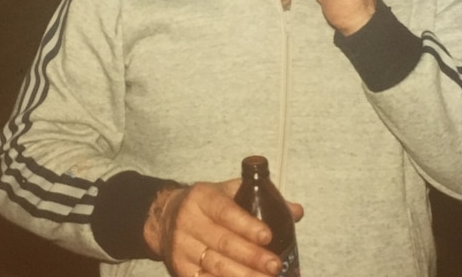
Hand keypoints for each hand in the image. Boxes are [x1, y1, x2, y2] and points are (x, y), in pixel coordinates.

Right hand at [143, 179, 303, 276]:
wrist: (164, 218)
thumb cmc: (206, 205)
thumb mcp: (228, 192)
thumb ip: (262, 199)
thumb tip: (296, 211)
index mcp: (203, 198)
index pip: (225, 211)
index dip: (247, 225)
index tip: (268, 236)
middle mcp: (188, 222)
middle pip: (223, 243)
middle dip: (252, 257)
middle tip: (275, 266)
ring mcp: (182, 248)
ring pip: (215, 266)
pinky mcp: (180, 269)